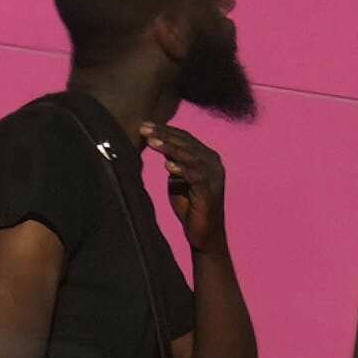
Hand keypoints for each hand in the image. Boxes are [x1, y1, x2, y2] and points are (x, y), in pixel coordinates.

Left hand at [150, 133, 229, 265]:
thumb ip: (171, 160)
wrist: (203, 233)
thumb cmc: (189, 204)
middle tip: (143, 128)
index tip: (143, 124)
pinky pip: (196, 176)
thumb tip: (154, 140)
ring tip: (151, 141)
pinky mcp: (210, 192)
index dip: (164, 130)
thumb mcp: (177, 177)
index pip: (184, 138)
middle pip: (186, 143)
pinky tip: (167, 165)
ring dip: (170, 147)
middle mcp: (213, 164)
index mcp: (206, 157)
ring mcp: (214, 177)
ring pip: (190, 156)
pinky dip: (182, 169)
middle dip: (164, 134)